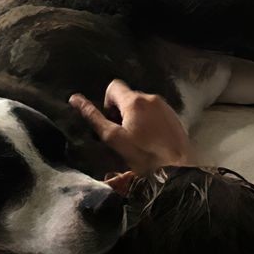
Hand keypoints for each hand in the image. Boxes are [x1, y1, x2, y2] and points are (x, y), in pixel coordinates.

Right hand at [69, 80, 197, 175]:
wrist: (178, 167)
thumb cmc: (144, 154)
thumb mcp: (114, 139)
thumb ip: (94, 117)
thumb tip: (74, 98)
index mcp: (134, 100)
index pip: (113, 86)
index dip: (107, 102)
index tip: (112, 121)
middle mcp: (150, 97)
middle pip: (128, 96)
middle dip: (121, 111)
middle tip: (123, 134)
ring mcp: (164, 105)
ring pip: (141, 104)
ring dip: (135, 116)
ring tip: (138, 139)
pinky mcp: (174, 114)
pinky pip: (154, 110)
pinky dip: (148, 120)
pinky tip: (151, 139)